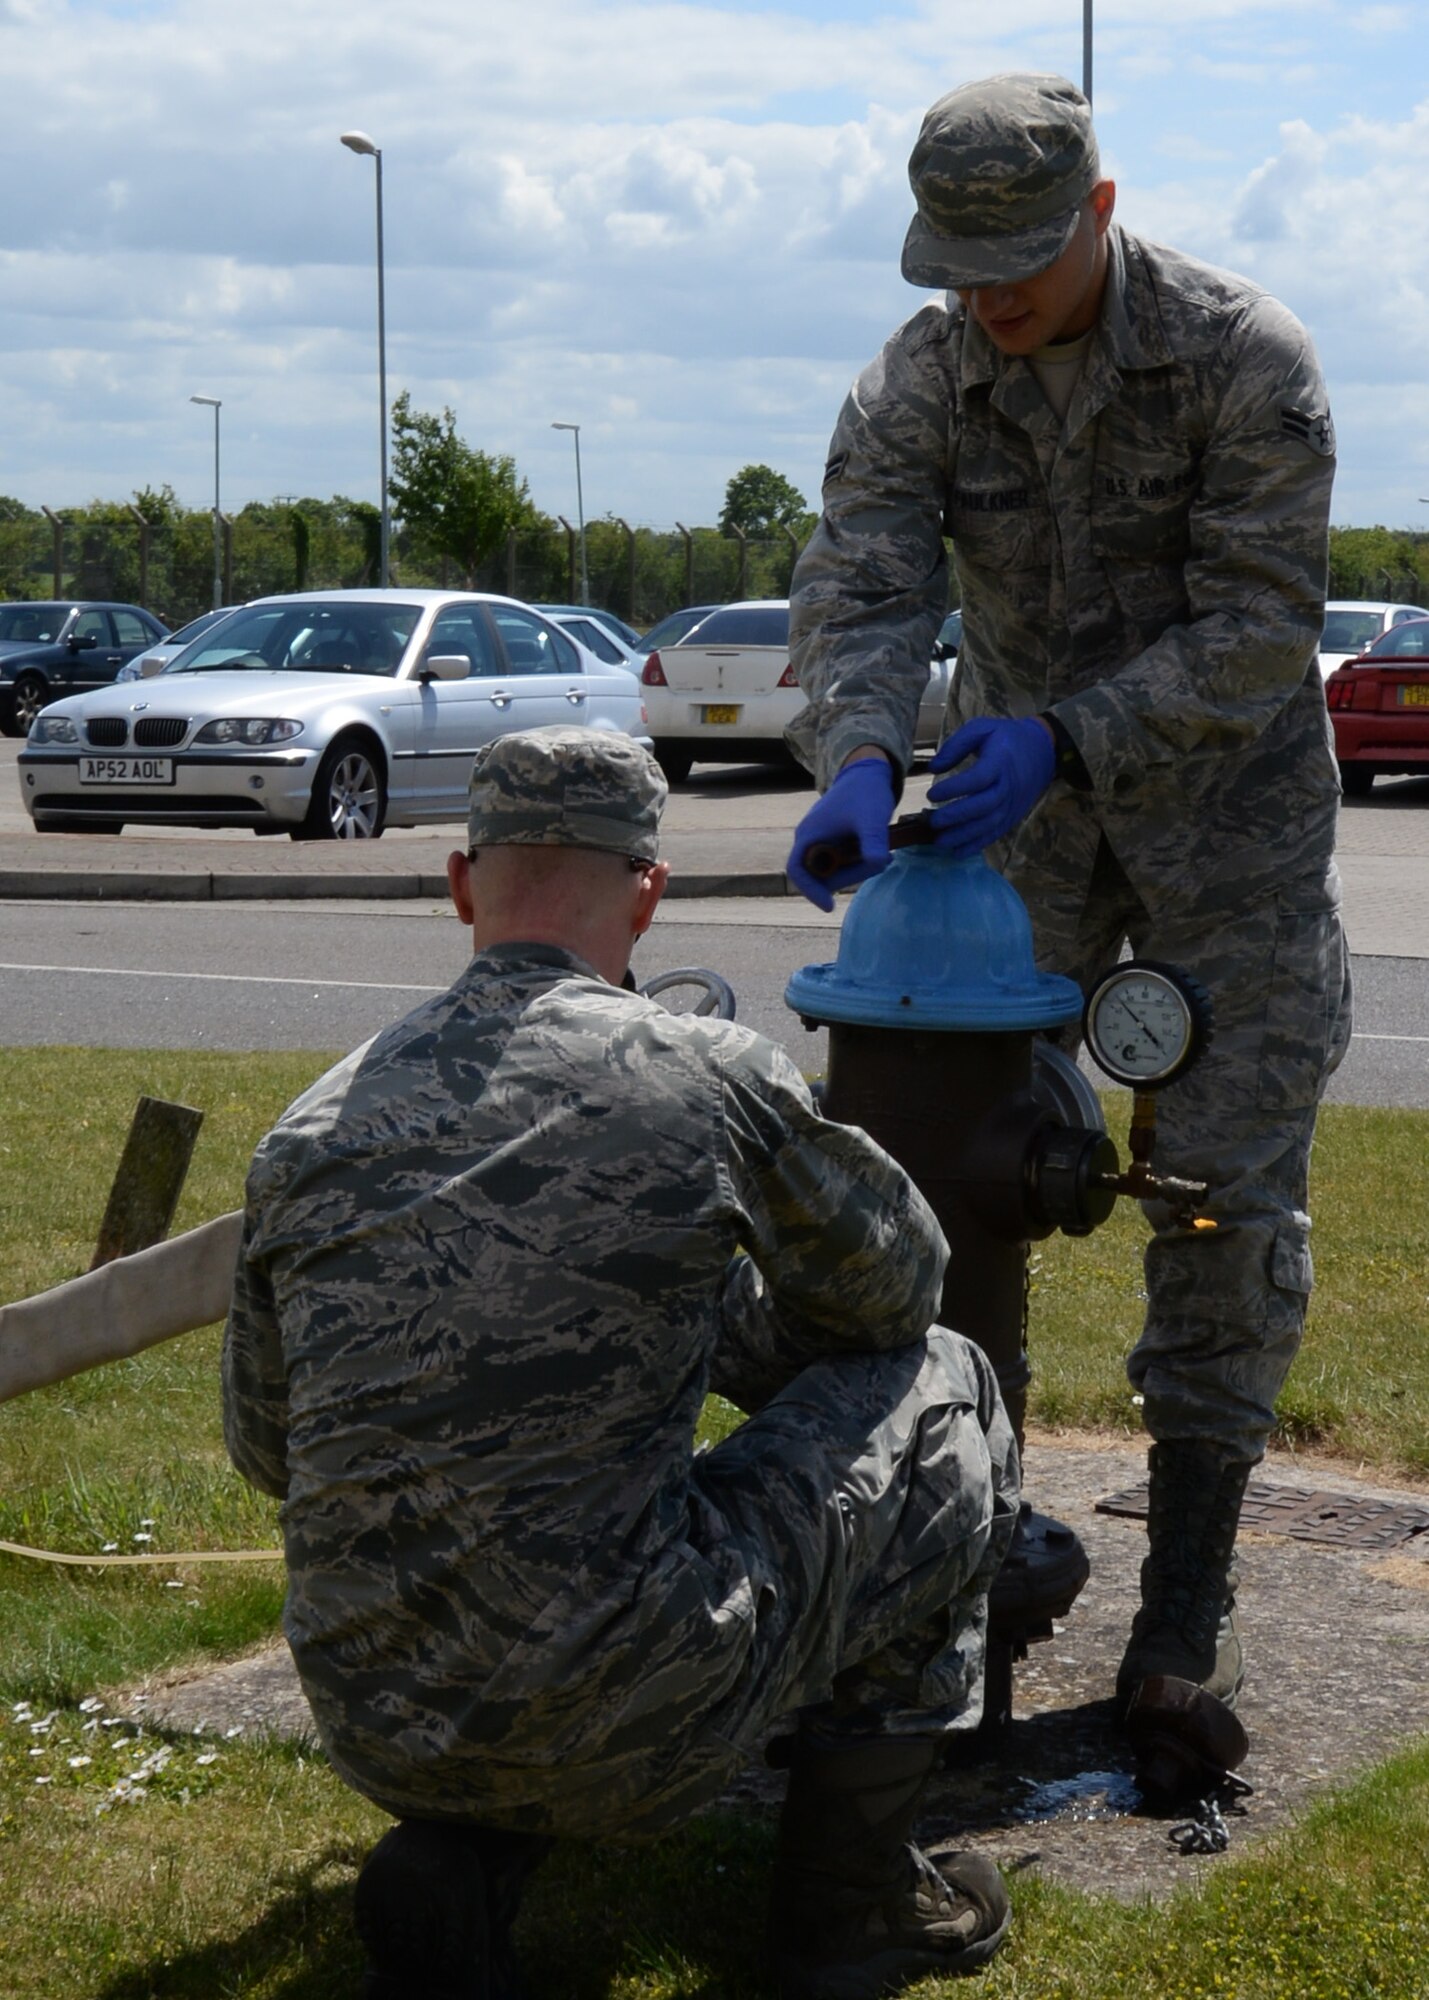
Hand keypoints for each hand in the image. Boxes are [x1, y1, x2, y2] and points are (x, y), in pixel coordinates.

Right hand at [786, 756, 895, 911]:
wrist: (868, 772)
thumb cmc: (866, 793)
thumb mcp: (872, 819)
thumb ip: (873, 842)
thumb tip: (877, 865)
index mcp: (809, 835)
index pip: (798, 870)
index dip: (810, 891)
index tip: (829, 906)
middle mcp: (810, 840)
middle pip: (820, 875)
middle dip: (848, 876)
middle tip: (877, 864)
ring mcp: (821, 841)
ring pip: (834, 870)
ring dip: (857, 869)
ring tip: (883, 854)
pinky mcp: (834, 841)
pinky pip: (842, 862)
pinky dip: (859, 863)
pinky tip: (880, 852)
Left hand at [926, 717, 1055, 857]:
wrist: (1044, 751)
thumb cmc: (1007, 737)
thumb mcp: (982, 728)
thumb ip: (956, 745)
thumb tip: (934, 768)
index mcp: (1000, 760)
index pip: (978, 778)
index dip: (954, 789)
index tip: (931, 794)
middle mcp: (1009, 785)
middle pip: (984, 806)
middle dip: (957, 816)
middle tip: (933, 822)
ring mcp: (1013, 803)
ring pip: (989, 824)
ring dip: (964, 836)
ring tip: (940, 841)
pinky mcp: (1014, 815)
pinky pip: (996, 833)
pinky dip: (977, 845)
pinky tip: (958, 851)